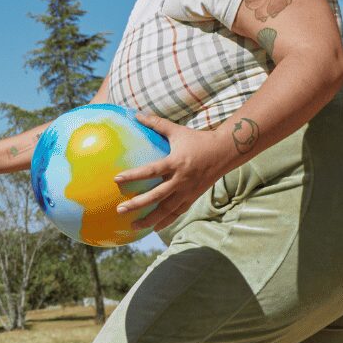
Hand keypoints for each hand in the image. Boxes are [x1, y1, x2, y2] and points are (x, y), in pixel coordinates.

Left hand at [114, 114, 232, 230]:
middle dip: (137, 204)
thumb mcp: (177, 130)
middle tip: (119, 210)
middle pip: (157, 196)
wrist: (225, 152)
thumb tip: (136, 114)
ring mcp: (188, 191)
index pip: (151, 171)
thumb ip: (156, 123)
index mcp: (175, 162)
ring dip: (150, 219)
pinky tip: (153, 228)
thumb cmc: (198, 139)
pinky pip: (178, 212)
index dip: (134, 176)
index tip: (117, 179)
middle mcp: (181, 179)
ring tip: (133, 226)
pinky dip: (166, 221)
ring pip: (167, 209)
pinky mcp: (193, 197)